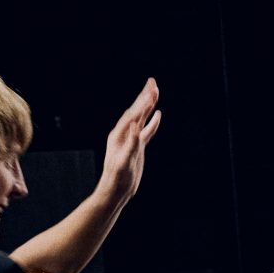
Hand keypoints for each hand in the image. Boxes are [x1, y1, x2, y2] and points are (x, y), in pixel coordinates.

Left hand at [99, 78, 161, 203]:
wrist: (115, 191)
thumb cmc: (117, 179)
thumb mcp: (123, 162)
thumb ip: (130, 144)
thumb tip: (135, 127)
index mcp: (119, 135)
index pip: (133, 115)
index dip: (143, 103)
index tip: (152, 91)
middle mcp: (124, 134)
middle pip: (136, 111)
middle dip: (144, 97)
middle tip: (153, 81)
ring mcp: (131, 140)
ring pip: (142, 118)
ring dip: (148, 105)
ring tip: (155, 91)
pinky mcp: (137, 147)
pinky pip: (146, 130)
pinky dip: (152, 122)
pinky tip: (158, 114)